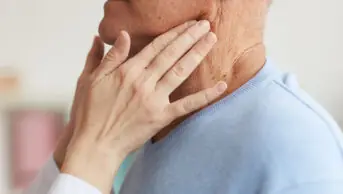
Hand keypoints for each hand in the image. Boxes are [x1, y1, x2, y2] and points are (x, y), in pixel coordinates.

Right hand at [61, 20, 226, 192]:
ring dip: (197, 54)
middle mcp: (143, 82)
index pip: (156, 46)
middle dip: (190, 37)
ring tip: (211, 39)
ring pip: (180, 71)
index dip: (174, 33)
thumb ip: (107, 56)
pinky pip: (187, 105)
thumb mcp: (89, 79)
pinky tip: (221, 86)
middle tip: (205, 25)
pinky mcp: (161, 117)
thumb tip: (120, 35)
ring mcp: (154, 99)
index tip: (187, 24)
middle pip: (171, 54)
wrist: (94, 145)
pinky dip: (205, 96)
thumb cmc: (89, 113)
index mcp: (127, 71)